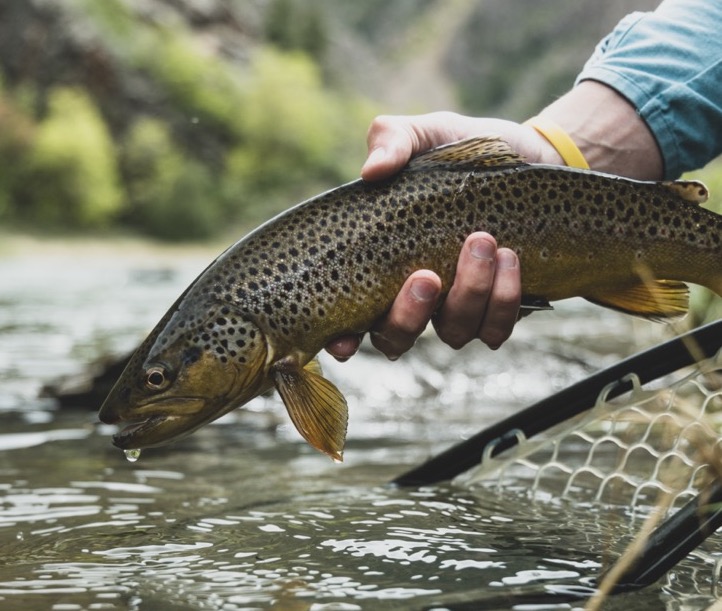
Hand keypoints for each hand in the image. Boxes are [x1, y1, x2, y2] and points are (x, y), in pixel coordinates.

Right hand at [326, 112, 541, 360]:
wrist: (528, 157)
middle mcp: (414, 296)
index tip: (342, 340)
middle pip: (395, 338)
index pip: (350, 316)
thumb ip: (391, 140)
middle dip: (408, 316)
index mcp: (381, 263)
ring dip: (468, 294)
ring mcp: (456, 307)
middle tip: (426, 275)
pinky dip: (503, 300)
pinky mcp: (498, 309)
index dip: (340, 339)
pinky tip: (510, 258)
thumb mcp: (424, 134)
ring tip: (483, 241)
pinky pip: (495, 329)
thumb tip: (371, 170)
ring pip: (452, 333)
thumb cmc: (461, 151)